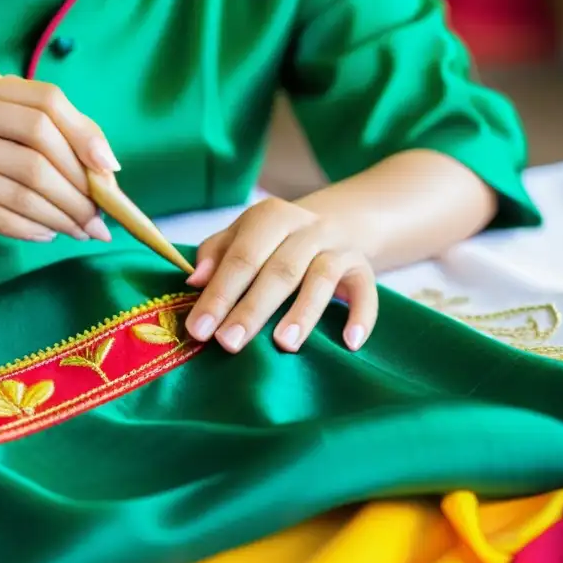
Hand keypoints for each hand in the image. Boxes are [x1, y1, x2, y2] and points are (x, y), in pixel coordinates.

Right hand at [0, 77, 117, 253]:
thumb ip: (43, 146)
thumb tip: (105, 172)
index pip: (44, 101)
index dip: (84, 133)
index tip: (109, 170)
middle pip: (38, 141)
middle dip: (78, 183)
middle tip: (99, 216)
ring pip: (24, 184)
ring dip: (63, 214)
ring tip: (82, 232)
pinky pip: (0, 213)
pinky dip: (32, 228)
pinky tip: (46, 236)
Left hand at [184, 198, 377, 353]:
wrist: (335, 224)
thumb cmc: (274, 241)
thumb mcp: (243, 236)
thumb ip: (217, 254)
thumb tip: (195, 281)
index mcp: (271, 217)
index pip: (242, 256)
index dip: (219, 293)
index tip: (198, 329)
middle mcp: (307, 229)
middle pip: (280, 270)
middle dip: (252, 309)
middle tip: (229, 343)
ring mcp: (338, 248)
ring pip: (321, 279)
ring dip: (302, 313)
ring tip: (283, 345)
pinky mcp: (363, 269)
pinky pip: (367, 292)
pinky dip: (361, 317)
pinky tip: (349, 343)